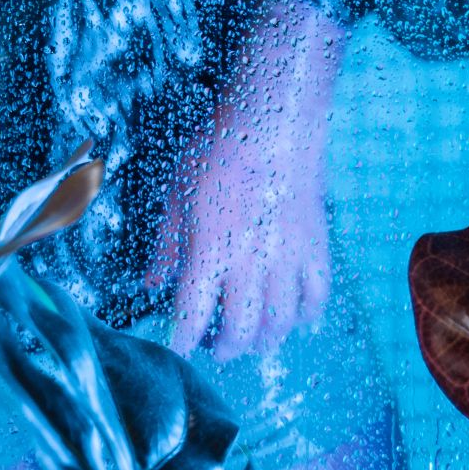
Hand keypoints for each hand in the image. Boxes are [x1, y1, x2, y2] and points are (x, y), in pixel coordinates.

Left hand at [147, 0, 344, 362]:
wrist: (273, 121)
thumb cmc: (217, 148)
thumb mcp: (176, 189)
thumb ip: (166, 242)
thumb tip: (151, 282)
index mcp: (210, 249)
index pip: (193, 314)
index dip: (182, 339)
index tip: (176, 347)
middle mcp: (251, 263)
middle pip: (240, 330)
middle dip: (224, 348)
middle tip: (215, 346)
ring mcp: (288, 258)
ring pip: (280, 323)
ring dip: (263, 340)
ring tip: (250, 338)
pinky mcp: (316, 248)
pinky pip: (317, 299)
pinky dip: (306, 318)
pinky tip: (294, 321)